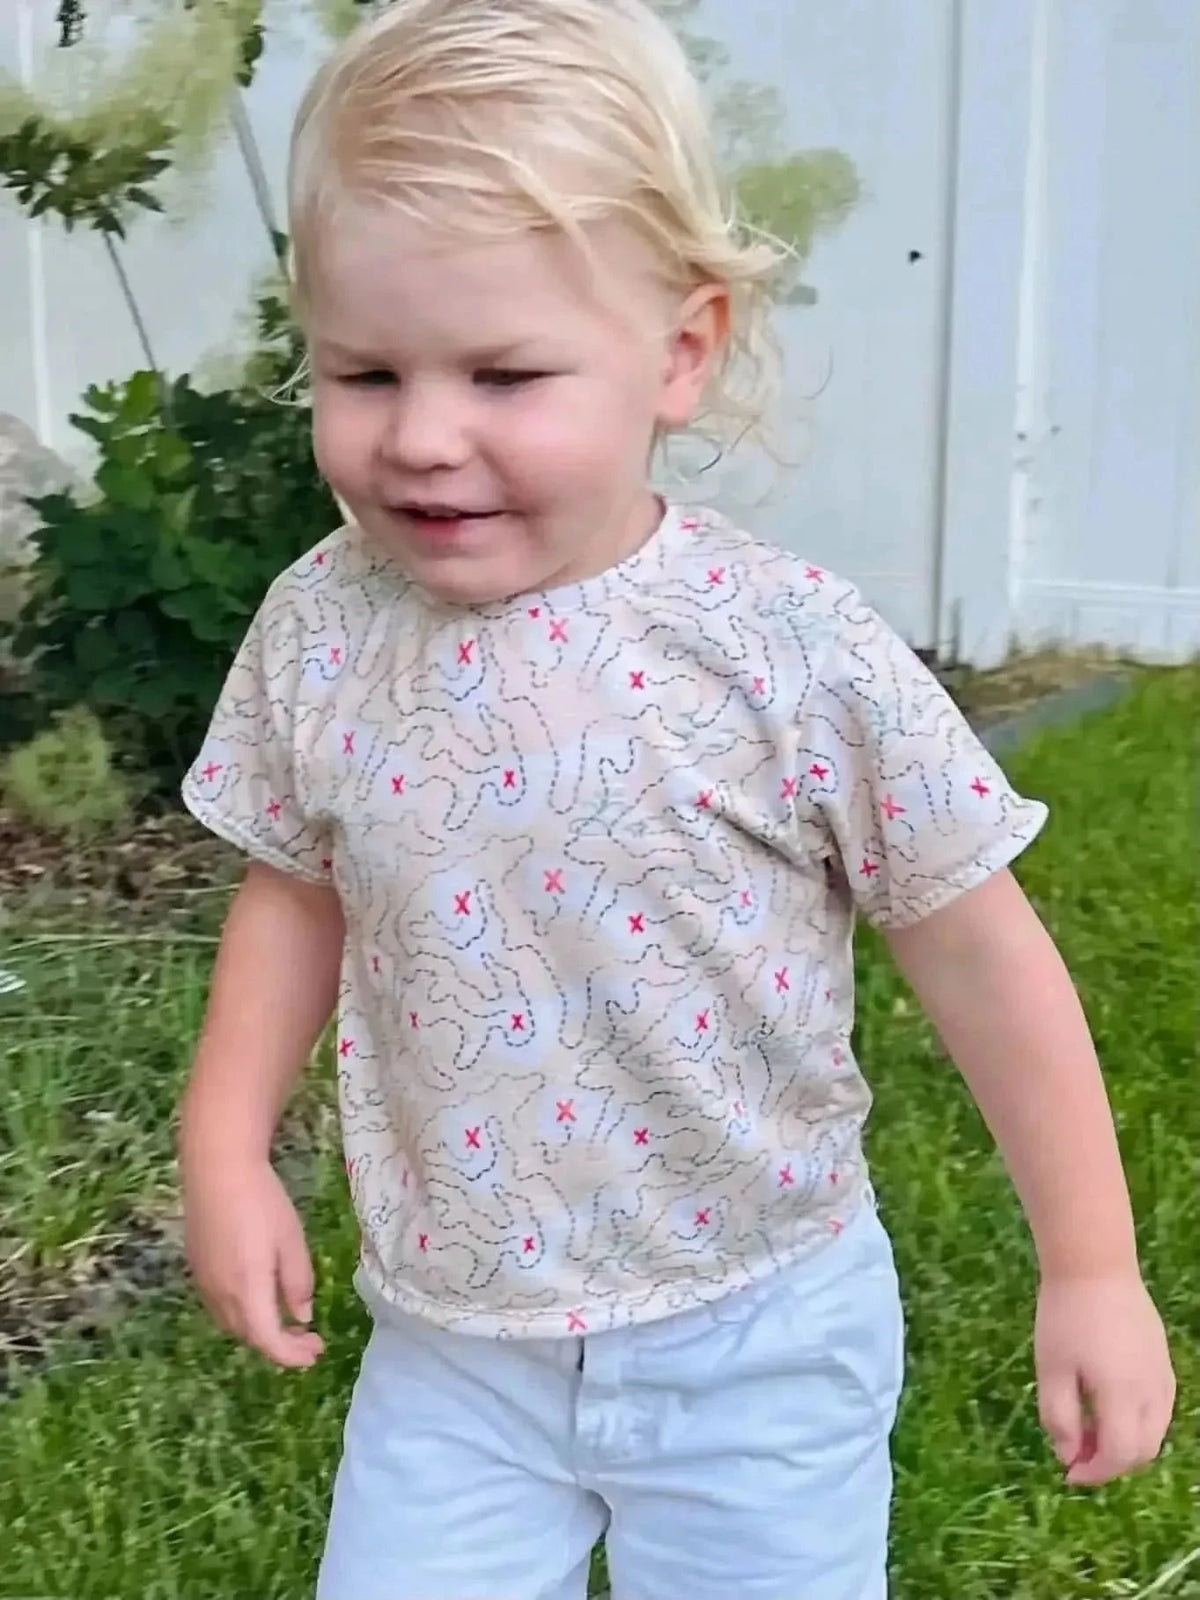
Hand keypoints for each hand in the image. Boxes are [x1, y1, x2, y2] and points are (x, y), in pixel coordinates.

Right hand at [183, 1157, 324, 1368]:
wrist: (217, 1170)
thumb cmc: (262, 1203)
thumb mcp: (292, 1242)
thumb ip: (298, 1283)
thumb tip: (301, 1317)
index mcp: (247, 1291)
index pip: (268, 1341)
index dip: (292, 1355)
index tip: (315, 1352)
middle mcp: (220, 1295)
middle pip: (249, 1336)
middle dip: (280, 1345)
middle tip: (308, 1340)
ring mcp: (204, 1283)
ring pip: (232, 1324)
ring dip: (260, 1331)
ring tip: (288, 1324)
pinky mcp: (197, 1269)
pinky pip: (220, 1307)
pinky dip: (243, 1315)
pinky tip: (260, 1300)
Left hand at [1035, 1271, 1173, 1485]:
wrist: (1093, 1265)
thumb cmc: (1065, 1316)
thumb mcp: (1051, 1369)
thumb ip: (1059, 1418)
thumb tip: (1069, 1455)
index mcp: (1124, 1396)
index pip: (1119, 1455)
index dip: (1094, 1473)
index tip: (1067, 1472)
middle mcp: (1154, 1392)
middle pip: (1143, 1451)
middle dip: (1110, 1462)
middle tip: (1075, 1452)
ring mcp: (1164, 1376)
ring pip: (1155, 1432)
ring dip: (1125, 1443)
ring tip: (1088, 1427)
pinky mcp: (1164, 1361)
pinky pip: (1160, 1408)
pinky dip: (1138, 1422)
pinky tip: (1107, 1405)